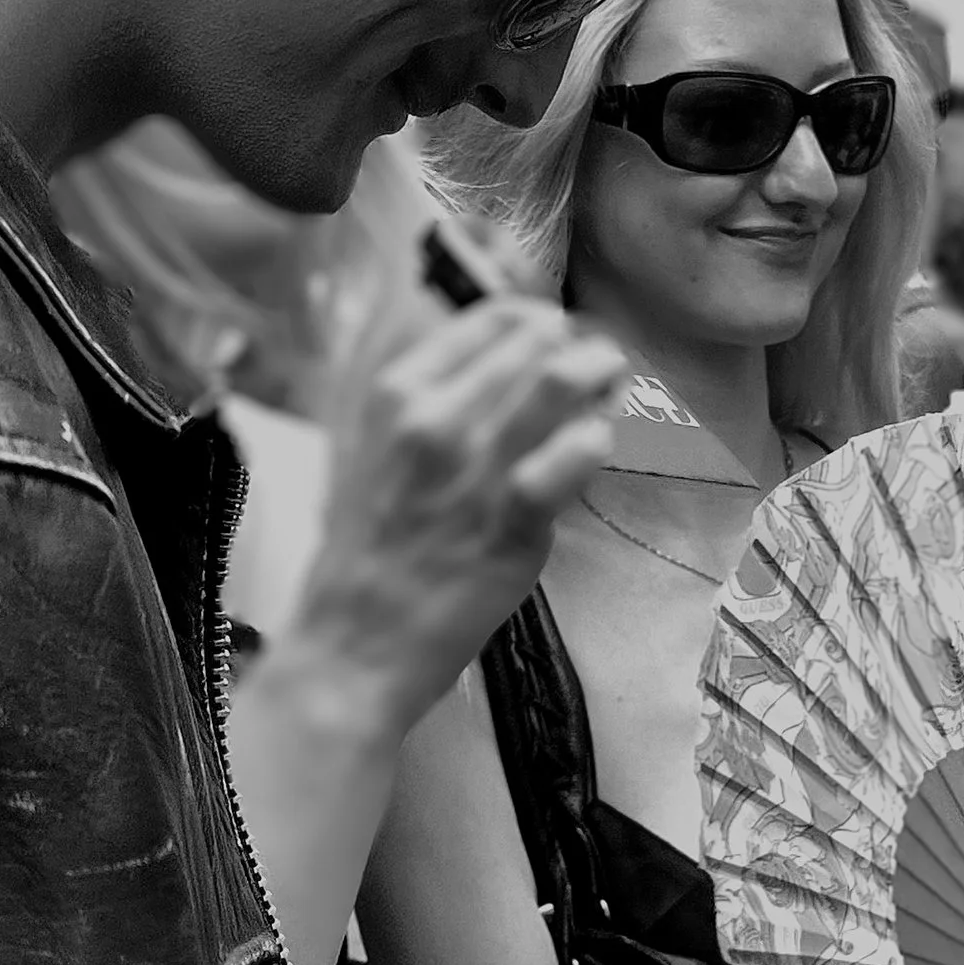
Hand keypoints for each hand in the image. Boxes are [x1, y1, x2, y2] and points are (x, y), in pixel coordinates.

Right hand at [282, 296, 624, 740]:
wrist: (354, 645)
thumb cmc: (367, 553)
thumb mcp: (371, 452)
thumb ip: (428, 407)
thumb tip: (500, 371)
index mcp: (392, 393)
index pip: (487, 318)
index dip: (536, 322)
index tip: (555, 339)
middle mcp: (432, 416)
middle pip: (533, 341)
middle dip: (577, 346)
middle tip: (598, 366)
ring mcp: (472, 465)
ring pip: (560, 382)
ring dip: (598, 377)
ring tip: (609, 389)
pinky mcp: (511, 516)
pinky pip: (575, 452)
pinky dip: (595, 439)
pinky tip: (595, 446)